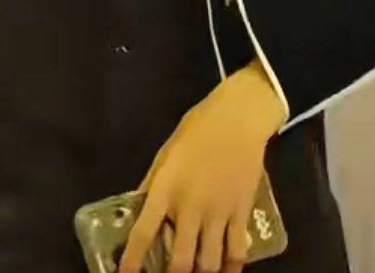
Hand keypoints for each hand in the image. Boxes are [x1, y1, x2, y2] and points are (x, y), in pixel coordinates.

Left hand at [117, 74, 277, 272]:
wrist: (239, 117)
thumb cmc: (198, 129)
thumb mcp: (166, 153)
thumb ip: (152, 183)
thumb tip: (138, 209)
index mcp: (166, 188)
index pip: (143, 233)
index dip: (132, 261)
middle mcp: (190, 206)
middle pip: (179, 261)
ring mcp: (218, 211)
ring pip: (208, 263)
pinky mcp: (241, 211)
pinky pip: (237, 251)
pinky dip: (231, 267)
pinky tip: (226, 271)